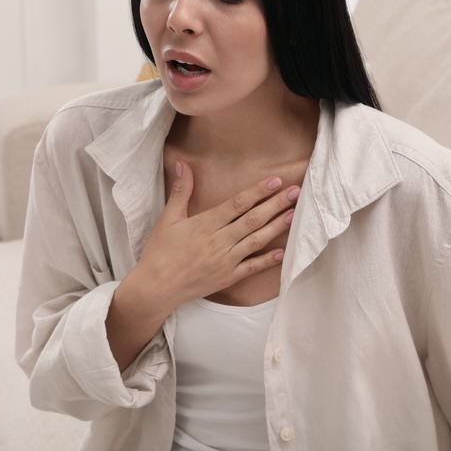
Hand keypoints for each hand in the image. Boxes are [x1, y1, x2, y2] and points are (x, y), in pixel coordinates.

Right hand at [132, 159, 298, 311]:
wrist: (156, 287)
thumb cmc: (159, 251)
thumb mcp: (168, 218)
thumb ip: (181, 191)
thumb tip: (183, 163)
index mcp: (205, 224)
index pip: (237, 204)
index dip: (258, 191)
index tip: (275, 181)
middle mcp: (219, 242)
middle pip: (253, 220)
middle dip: (276, 205)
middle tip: (295, 192)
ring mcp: (225, 261)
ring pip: (256, 241)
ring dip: (277, 227)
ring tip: (293, 215)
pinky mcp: (227, 278)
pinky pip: (252, 268)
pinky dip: (268, 260)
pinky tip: (283, 251)